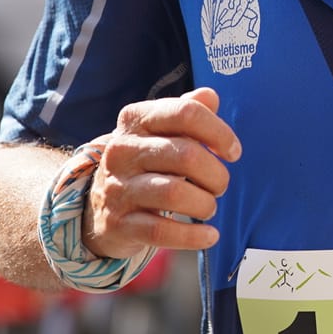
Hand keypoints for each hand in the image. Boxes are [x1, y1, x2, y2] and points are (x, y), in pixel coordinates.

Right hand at [85, 86, 240, 259]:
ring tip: (209, 207)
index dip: (218, 132)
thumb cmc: (145, 163)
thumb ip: (186, 112)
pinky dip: (193, 236)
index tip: (232, 151)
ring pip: (174, 193)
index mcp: (135, 120)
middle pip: (185, 154)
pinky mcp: (118, 223)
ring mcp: (117, 187)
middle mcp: (122, 150)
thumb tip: (210, 97)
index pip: (185, 112)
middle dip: (215, 174)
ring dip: (204, 204)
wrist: (100, 206)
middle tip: (219, 185)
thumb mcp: (160, 133)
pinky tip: (210, 235)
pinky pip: (161, 231)